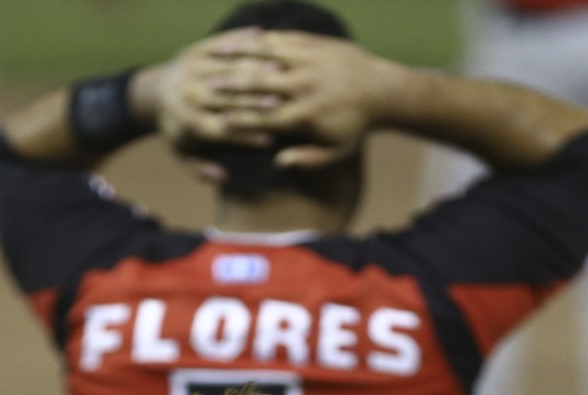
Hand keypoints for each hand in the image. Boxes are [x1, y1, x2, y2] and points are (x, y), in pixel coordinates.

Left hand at [132, 36, 274, 160]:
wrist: (154, 92)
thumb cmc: (176, 129)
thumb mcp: (183, 156)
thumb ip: (201, 171)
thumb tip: (222, 179)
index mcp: (188, 122)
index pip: (221, 131)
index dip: (245, 136)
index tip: (269, 140)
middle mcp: (189, 94)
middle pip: (228, 98)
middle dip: (255, 101)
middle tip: (282, 103)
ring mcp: (192, 68)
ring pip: (228, 69)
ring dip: (255, 69)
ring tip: (280, 72)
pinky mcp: (196, 49)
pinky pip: (222, 44)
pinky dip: (243, 42)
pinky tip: (265, 42)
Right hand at [193, 30, 410, 168]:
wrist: (382, 90)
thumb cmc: (356, 127)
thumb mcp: (337, 153)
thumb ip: (307, 160)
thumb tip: (278, 162)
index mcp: (305, 115)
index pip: (265, 118)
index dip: (240, 119)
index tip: (218, 121)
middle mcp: (303, 86)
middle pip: (259, 85)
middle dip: (231, 86)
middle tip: (205, 86)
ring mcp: (307, 62)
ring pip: (266, 57)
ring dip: (239, 58)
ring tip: (216, 59)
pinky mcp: (312, 45)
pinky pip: (281, 40)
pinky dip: (260, 41)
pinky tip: (242, 41)